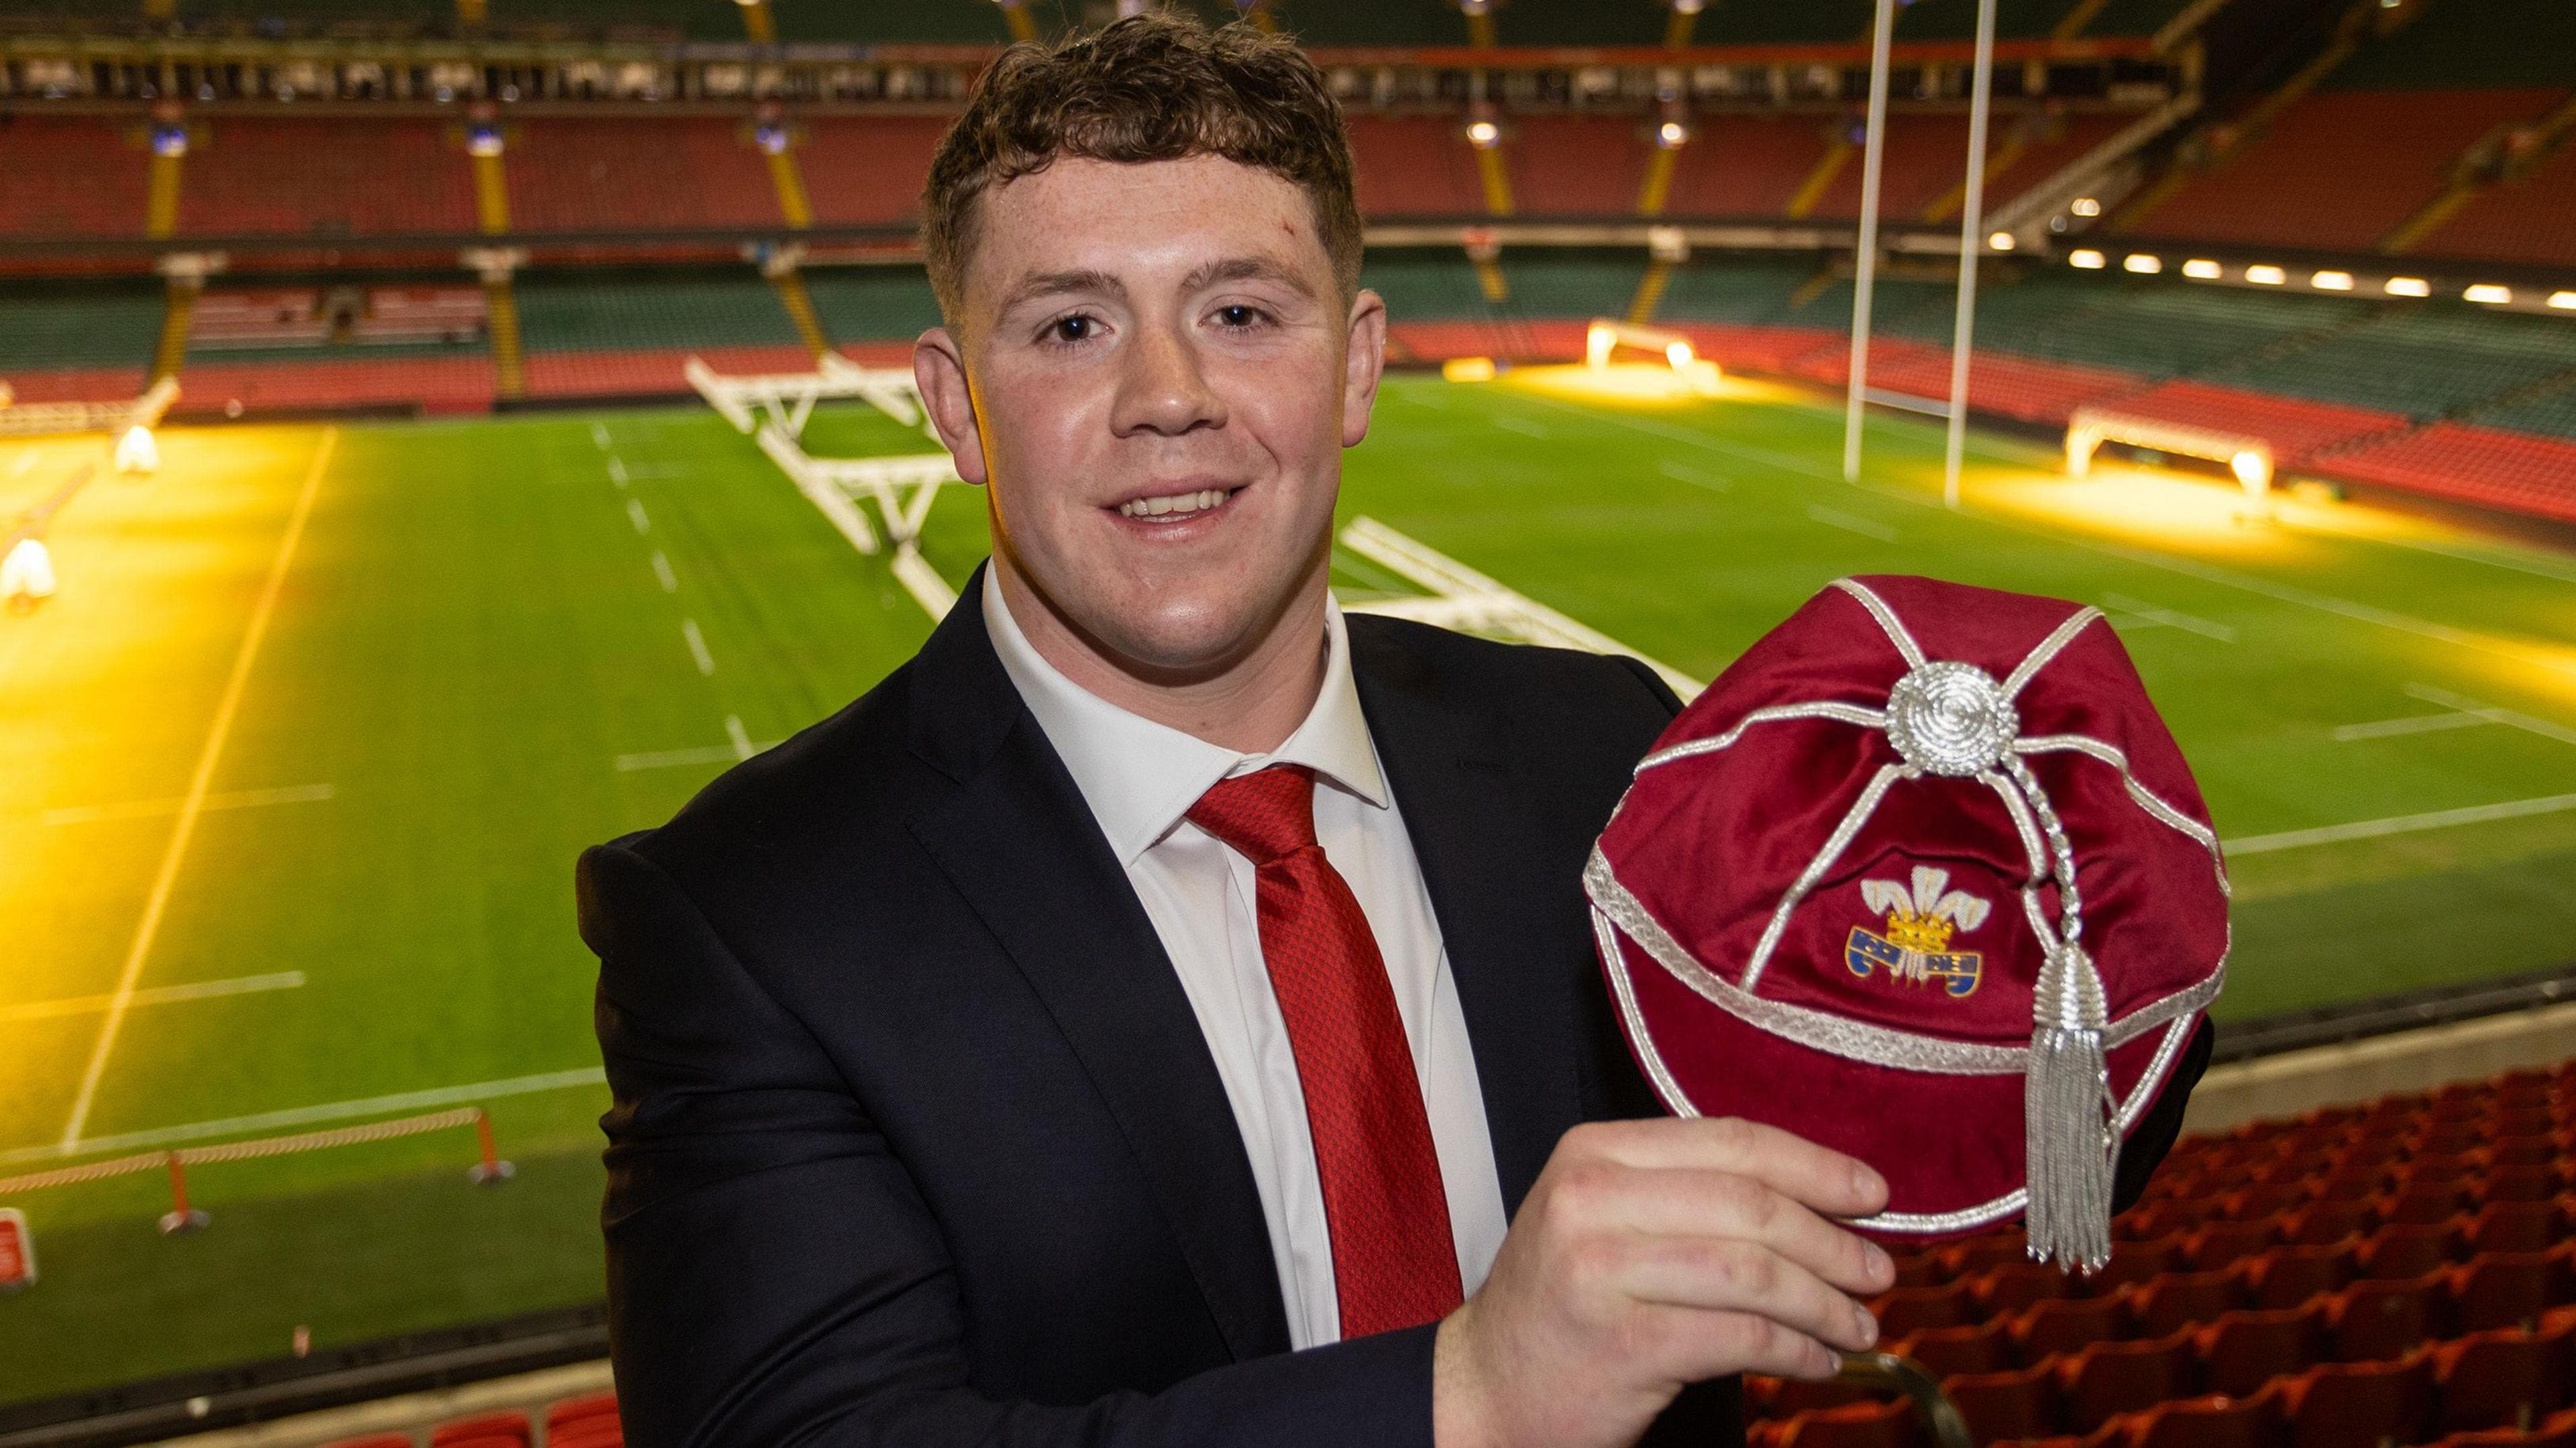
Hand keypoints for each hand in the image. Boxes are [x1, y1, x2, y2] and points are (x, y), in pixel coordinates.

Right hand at [1432, 1117, 1894, 1447]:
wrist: (1486, 1387)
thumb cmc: (1563, 1303)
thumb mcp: (1604, 1218)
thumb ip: (1688, 1193)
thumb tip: (1819, 1196)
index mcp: (1594, 1153)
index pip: (1730, 1142)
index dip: (1815, 1165)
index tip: (1873, 1194)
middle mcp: (1590, 1199)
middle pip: (1750, 1205)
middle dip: (1832, 1240)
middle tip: (1879, 1269)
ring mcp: (1600, 1271)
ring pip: (1753, 1273)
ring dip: (1824, 1302)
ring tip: (1860, 1324)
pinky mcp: (1621, 1344)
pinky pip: (1739, 1338)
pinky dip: (1795, 1351)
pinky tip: (1818, 1361)